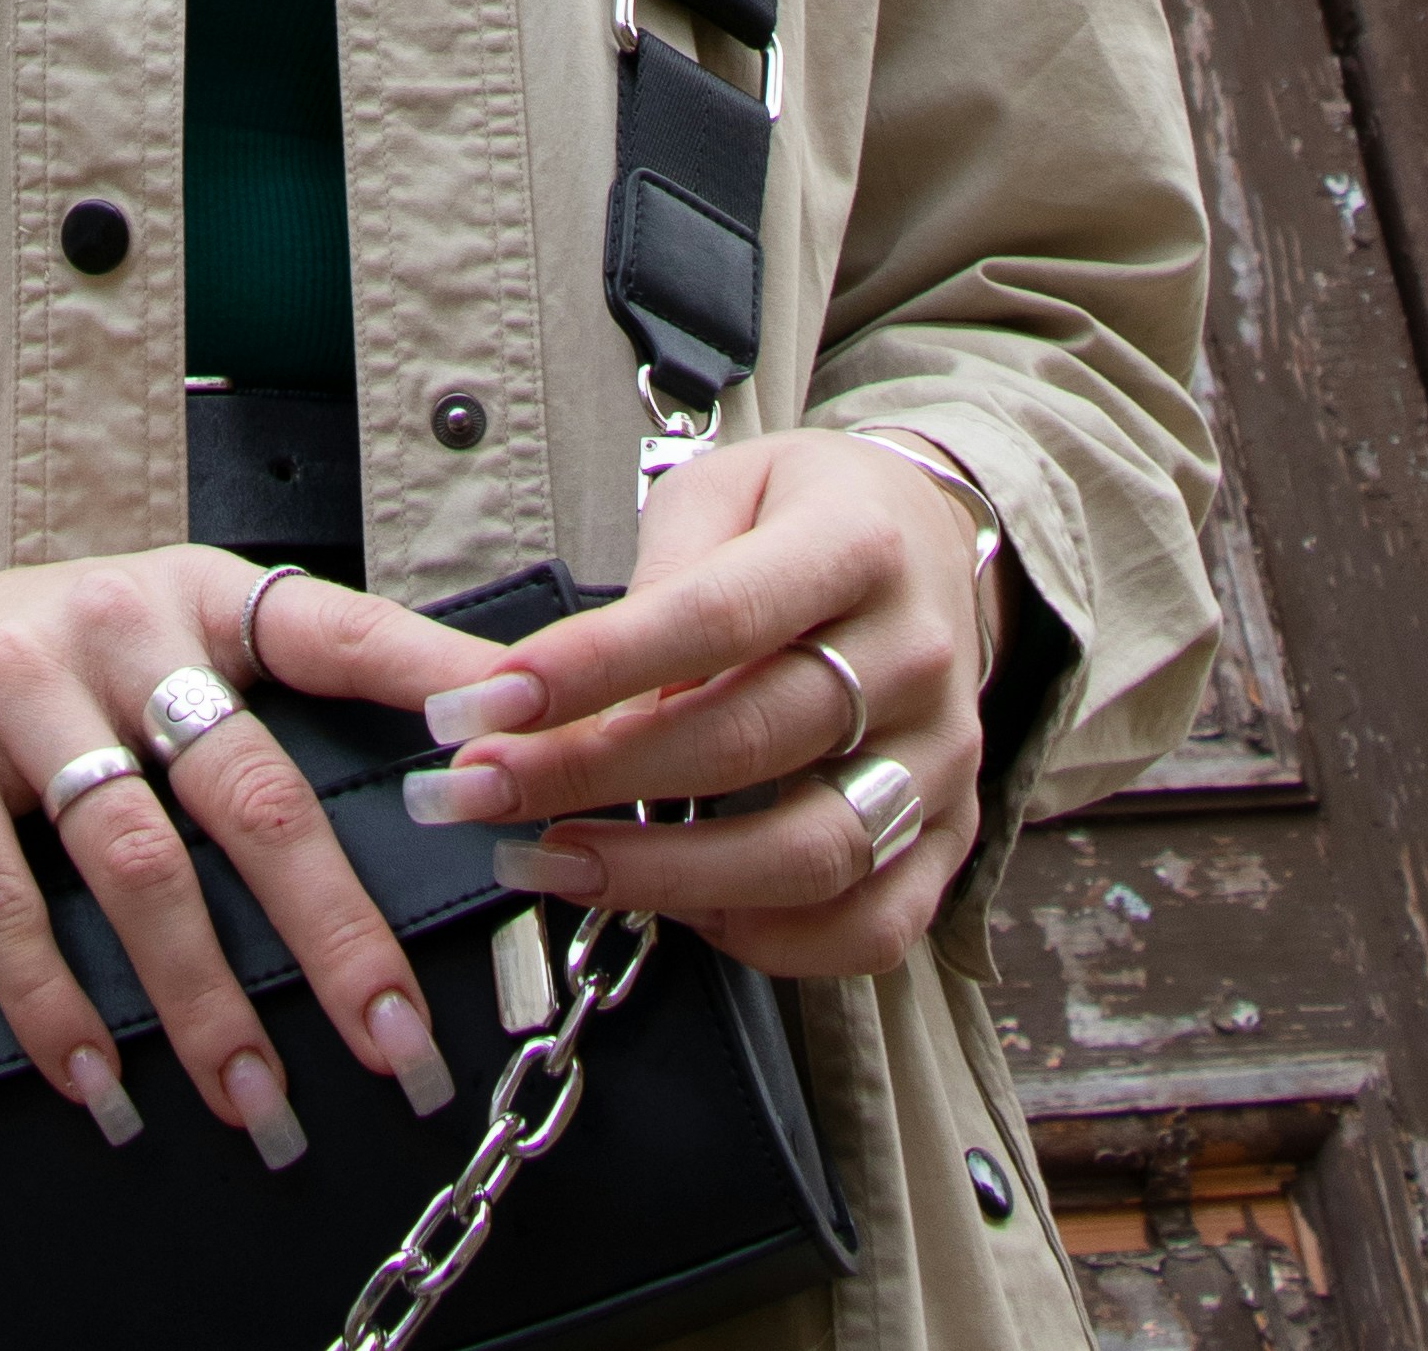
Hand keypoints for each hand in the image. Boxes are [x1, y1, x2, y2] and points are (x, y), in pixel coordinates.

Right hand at [0, 537, 469, 1160]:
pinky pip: (3, 899)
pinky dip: (57, 1006)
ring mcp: (15, 678)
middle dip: (337, 932)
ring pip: (140, 861)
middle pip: (254, 789)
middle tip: (400, 1039)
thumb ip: (249, 719)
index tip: (516, 753)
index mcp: (196, 594)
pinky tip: (100, 1085)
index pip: (338, 631)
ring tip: (261, 1106)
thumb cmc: (24, 670)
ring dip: (207, 1002)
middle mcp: (117, 620)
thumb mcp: (144, 648)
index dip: (431, 686)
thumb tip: (411, 820)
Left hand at [397, 432, 994, 974]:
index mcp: (857, 543)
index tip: (487, 703)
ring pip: (809, 852)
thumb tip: (582, 685)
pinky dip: (768, 939)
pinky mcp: (950, 837)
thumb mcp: (727, 488)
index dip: (594, 667)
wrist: (931, 543)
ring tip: (549, 863)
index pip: (716, 617)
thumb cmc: (803, 512)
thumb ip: (665, 575)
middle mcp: (914, 655)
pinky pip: (869, 926)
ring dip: (663, 876)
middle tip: (478, 789)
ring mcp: (942, 758)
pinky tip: (679, 911)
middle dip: (590, 775)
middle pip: (747, 740)